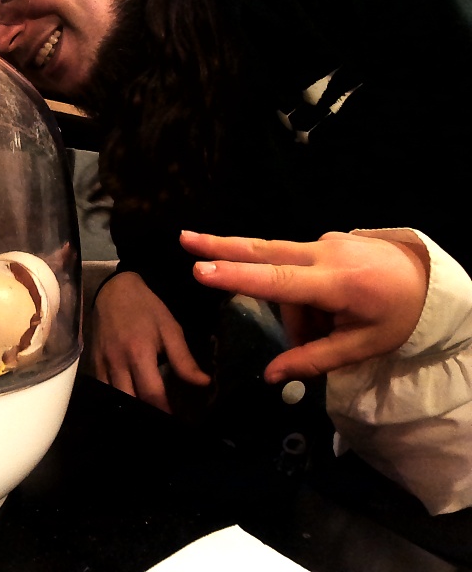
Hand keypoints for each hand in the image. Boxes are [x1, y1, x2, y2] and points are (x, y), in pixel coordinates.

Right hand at [90, 271, 210, 411]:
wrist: (114, 289)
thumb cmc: (146, 308)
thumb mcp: (170, 329)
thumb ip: (184, 359)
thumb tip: (203, 383)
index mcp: (140, 353)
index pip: (152, 393)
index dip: (164, 412)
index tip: (175, 421)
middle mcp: (117, 362)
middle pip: (130, 400)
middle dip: (146, 415)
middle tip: (160, 420)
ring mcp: (102, 364)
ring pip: (112, 398)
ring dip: (128, 408)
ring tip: (144, 415)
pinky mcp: (92, 363)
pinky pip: (101, 388)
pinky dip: (113, 398)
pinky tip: (126, 402)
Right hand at [180, 230, 427, 383]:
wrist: (430, 277)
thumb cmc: (400, 315)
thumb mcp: (364, 347)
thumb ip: (315, 360)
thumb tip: (270, 376)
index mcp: (338, 283)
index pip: (278, 281)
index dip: (238, 277)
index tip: (202, 270)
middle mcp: (325, 254)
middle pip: (264, 251)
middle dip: (221, 247)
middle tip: (184, 241)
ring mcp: (325, 241)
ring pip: (282, 269)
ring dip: (287, 305)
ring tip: (314, 335)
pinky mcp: (326, 239)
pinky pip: (298, 267)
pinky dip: (300, 294)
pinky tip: (324, 313)